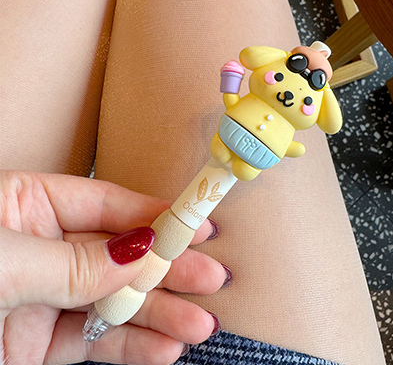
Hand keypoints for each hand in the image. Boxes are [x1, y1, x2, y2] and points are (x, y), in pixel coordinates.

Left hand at [0, 171, 227, 364]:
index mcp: (26, 205)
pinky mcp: (34, 344)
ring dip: (158, 315)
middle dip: (168, 270)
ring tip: (200, 325)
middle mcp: (40, 247)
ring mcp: (40, 297)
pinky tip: (164, 348)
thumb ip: (73, 262)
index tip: (198, 227)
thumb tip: (139, 254)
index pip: (106, 204)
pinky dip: (130, 347)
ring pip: (113, 301)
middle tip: (211, 279)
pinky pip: (91, 341)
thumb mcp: (5, 261)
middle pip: (119, 255)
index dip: (155, 216)